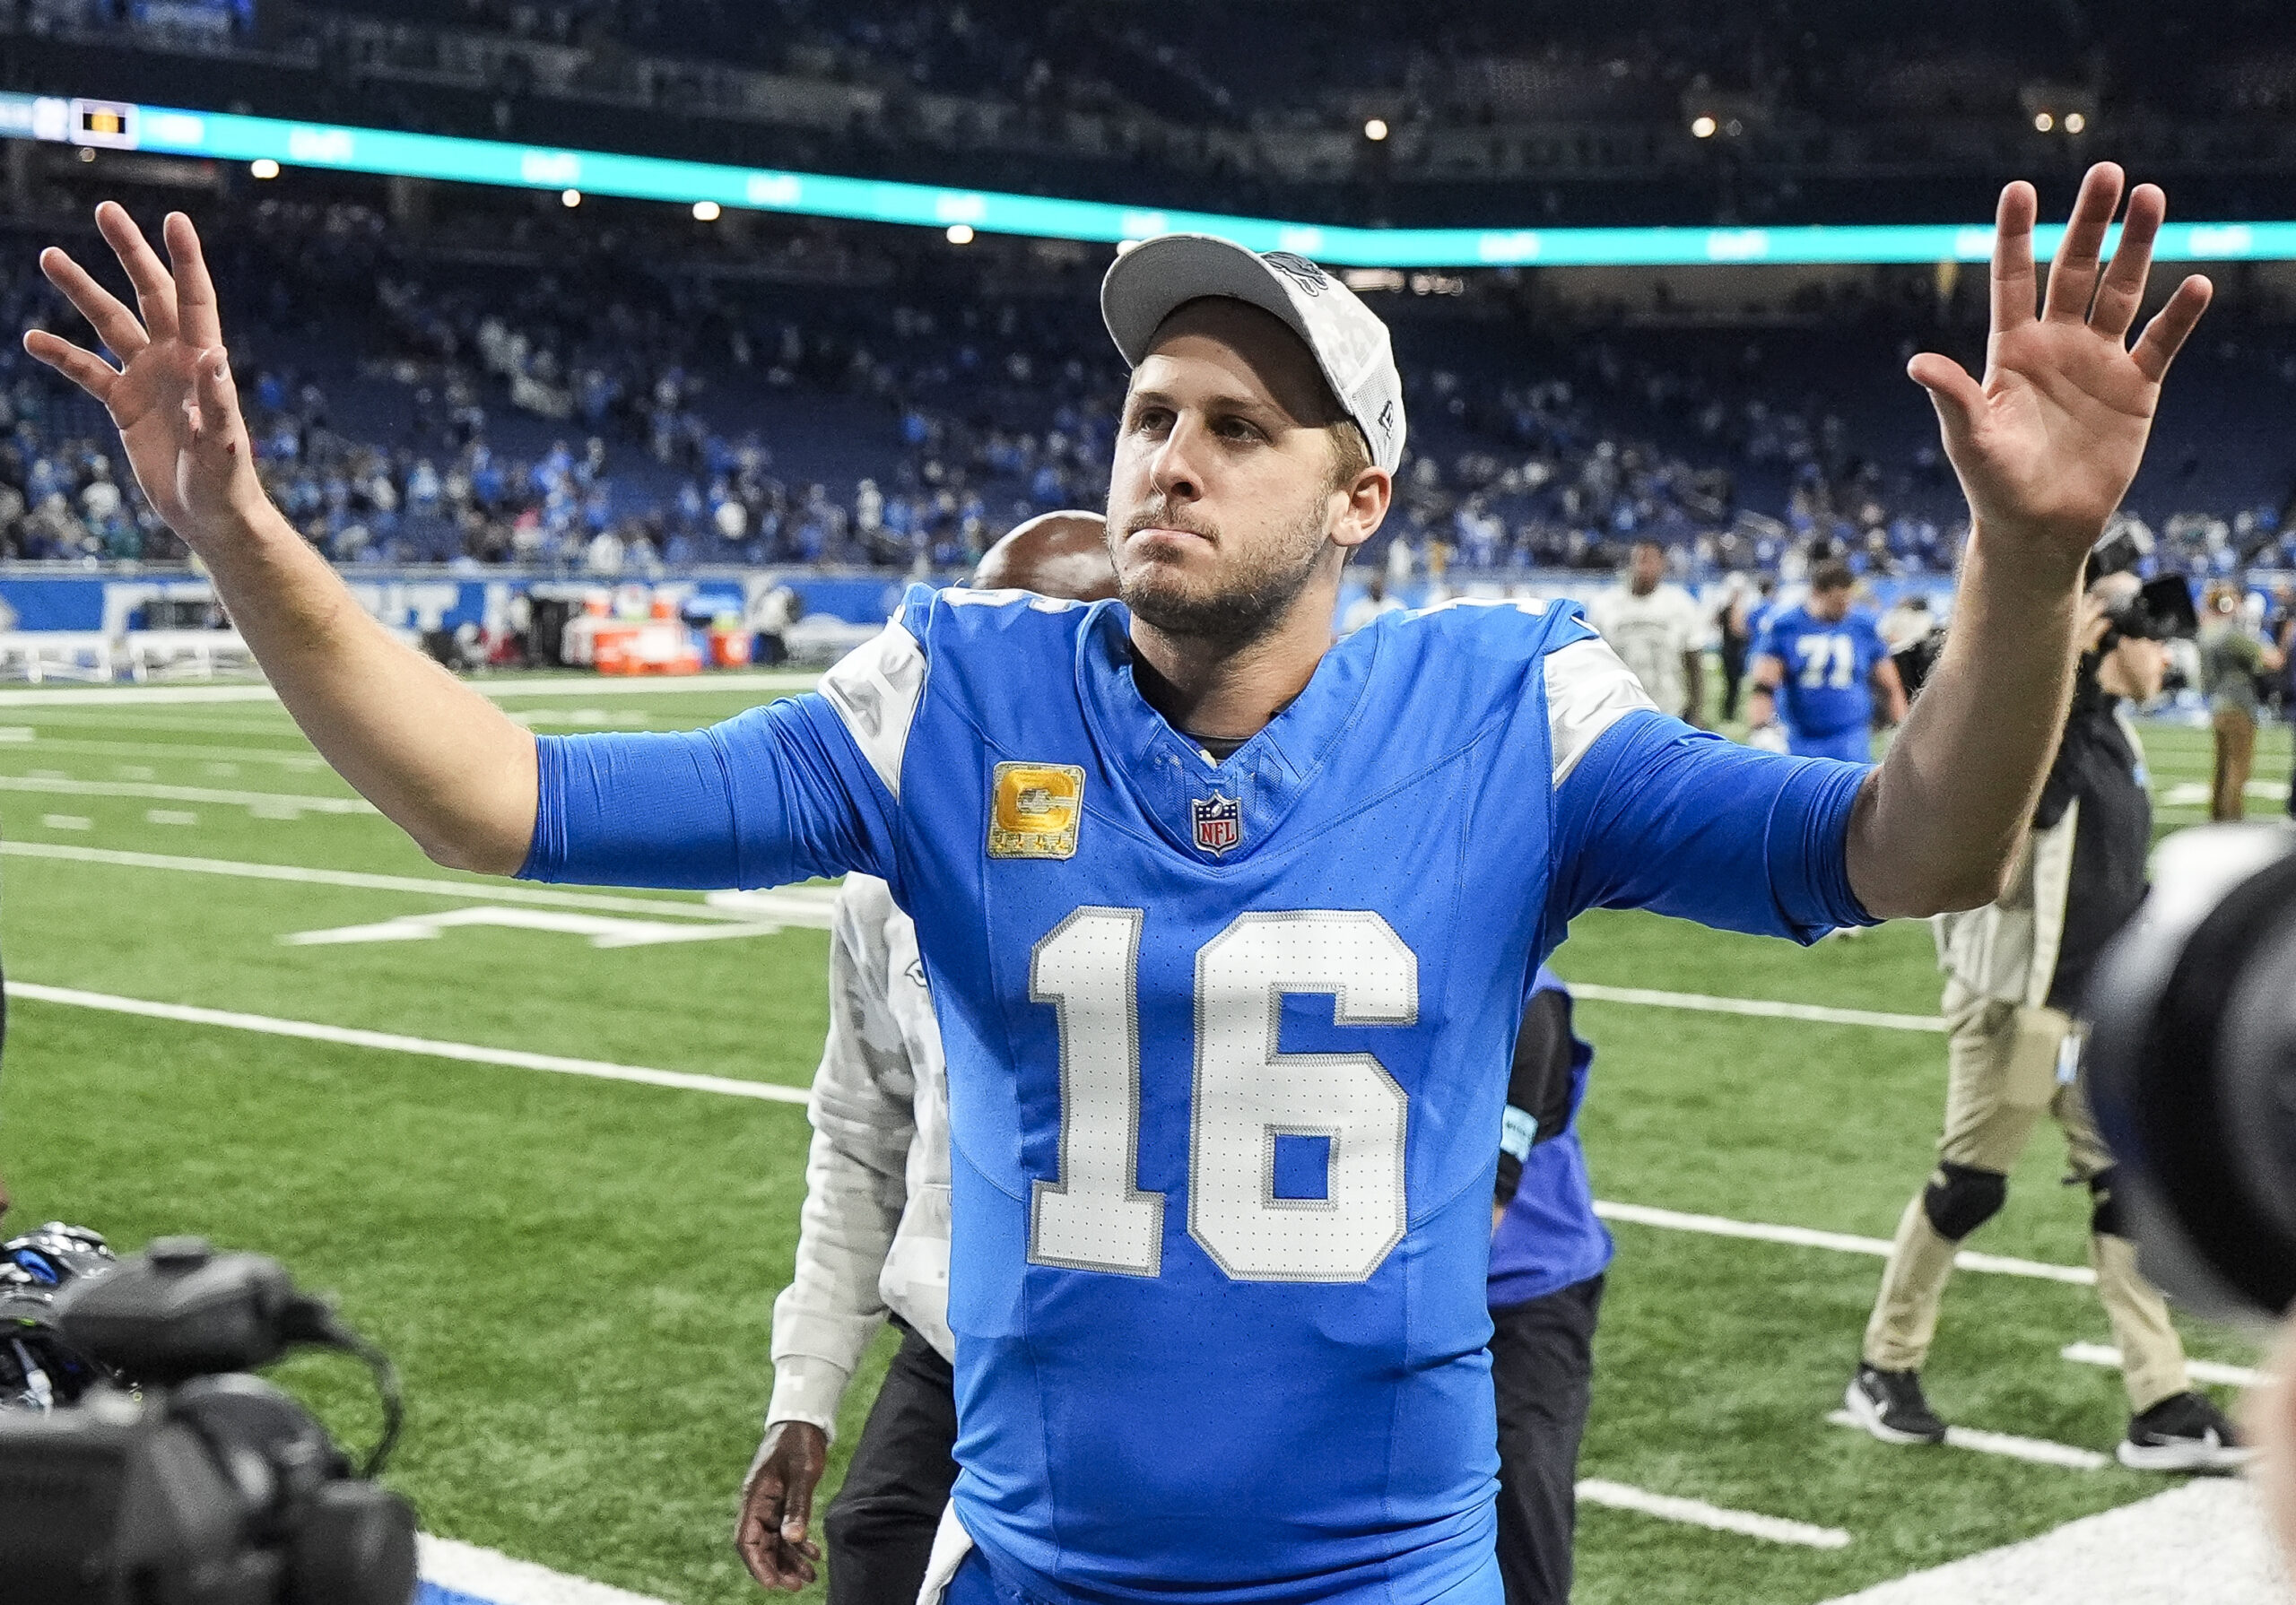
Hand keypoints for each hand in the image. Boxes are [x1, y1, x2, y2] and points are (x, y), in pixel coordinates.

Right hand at [23, 204, 263, 545]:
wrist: (210, 517)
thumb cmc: (226, 485)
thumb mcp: (224, 446)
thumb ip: (219, 403)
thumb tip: (216, 356)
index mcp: (203, 362)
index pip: (194, 299)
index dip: (185, 259)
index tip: (174, 218)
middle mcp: (175, 360)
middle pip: (149, 294)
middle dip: (128, 252)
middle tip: (106, 210)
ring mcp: (147, 379)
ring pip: (110, 323)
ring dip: (82, 292)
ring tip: (50, 256)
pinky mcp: (125, 405)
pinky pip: (87, 372)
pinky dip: (62, 355)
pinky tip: (31, 338)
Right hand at [734, 1421, 827, 1591]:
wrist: (805, 1420)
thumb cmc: (800, 1442)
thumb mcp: (802, 1473)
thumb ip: (798, 1505)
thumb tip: (792, 1538)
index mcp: (754, 1497)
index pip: (746, 1540)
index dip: (758, 1564)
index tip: (773, 1584)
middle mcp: (757, 1504)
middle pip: (760, 1545)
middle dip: (777, 1568)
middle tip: (798, 1586)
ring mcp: (769, 1503)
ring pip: (774, 1540)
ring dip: (789, 1560)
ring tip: (810, 1577)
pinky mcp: (782, 1501)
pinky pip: (785, 1529)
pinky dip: (798, 1544)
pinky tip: (814, 1554)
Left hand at [1910, 165, 2212, 567]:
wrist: (2040, 526)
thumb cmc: (1994, 484)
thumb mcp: (1970, 439)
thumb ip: (1953, 396)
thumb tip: (1917, 364)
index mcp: (2011, 349)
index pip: (2012, 279)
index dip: (2015, 235)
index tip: (2019, 188)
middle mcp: (2057, 344)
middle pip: (2074, 269)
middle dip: (2090, 222)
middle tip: (2107, 172)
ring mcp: (2099, 361)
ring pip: (2121, 291)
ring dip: (2137, 247)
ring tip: (2151, 197)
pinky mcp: (2136, 388)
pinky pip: (2161, 343)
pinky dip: (2179, 316)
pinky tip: (2197, 283)